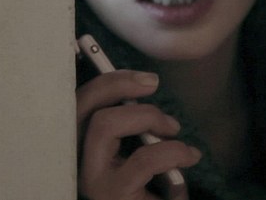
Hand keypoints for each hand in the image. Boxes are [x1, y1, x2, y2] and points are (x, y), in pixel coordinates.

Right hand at [77, 70, 200, 199]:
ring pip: (105, 124)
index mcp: (82, 151)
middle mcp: (77, 165)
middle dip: (119, 85)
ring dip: (147, 116)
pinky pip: (143, 158)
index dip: (107, 82)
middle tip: (153, 85)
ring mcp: (92, 182)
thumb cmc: (151, 194)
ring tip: (174, 130)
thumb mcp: (138, 156)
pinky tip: (188, 159)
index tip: (144, 78)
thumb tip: (144, 89)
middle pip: (83, 106)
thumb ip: (133, 131)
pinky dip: (172, 151)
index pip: (78, 105)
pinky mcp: (113, 197)